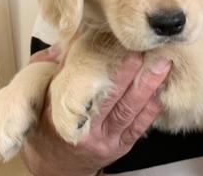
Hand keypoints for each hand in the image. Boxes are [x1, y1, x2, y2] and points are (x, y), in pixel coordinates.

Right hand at [22, 48, 170, 175]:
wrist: (55, 165)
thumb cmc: (48, 124)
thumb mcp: (40, 94)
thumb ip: (51, 67)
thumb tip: (69, 39)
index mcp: (62, 113)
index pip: (83, 86)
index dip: (101, 66)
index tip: (114, 45)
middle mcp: (84, 129)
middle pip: (110, 98)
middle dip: (129, 73)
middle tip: (143, 51)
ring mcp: (104, 139)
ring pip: (128, 111)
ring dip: (147, 87)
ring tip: (162, 66)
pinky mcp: (120, 146)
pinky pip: (138, 128)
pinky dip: (150, 110)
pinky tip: (160, 93)